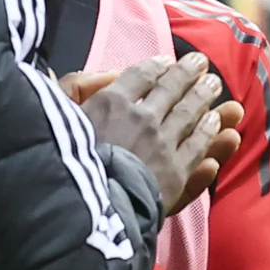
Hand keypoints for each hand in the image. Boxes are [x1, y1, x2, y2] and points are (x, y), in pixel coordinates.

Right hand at [69, 51, 240, 217]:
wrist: (79, 208)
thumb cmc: (56, 163)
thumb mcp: (51, 114)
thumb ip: (74, 88)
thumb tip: (108, 75)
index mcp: (110, 103)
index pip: (140, 76)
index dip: (156, 66)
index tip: (166, 61)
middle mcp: (142, 118)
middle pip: (172, 89)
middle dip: (188, 73)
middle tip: (201, 63)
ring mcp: (162, 144)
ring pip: (190, 113)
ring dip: (204, 96)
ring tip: (214, 84)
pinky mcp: (176, 171)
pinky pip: (198, 145)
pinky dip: (210, 132)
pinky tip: (218, 124)